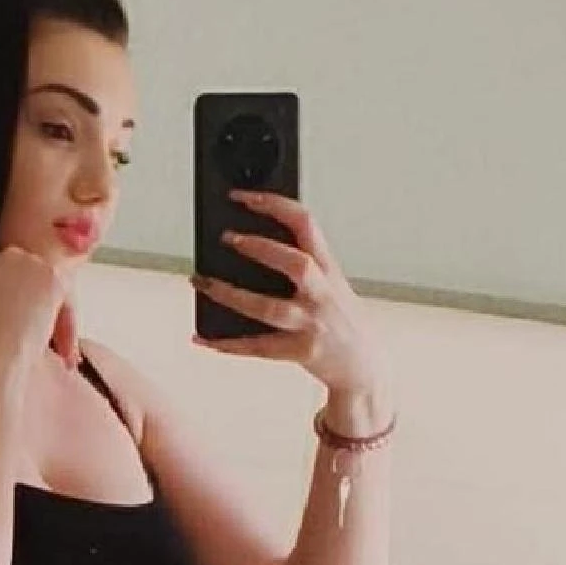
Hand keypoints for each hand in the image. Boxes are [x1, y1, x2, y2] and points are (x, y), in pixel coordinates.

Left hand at [191, 189, 384, 397]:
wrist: (363, 367)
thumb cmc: (341, 321)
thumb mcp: (332, 284)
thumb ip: (304, 265)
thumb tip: (251, 245)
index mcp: (328, 269)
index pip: (305, 223)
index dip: (274, 204)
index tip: (242, 196)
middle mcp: (322, 294)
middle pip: (294, 263)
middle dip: (260, 248)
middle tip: (227, 238)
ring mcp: (312, 324)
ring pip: (268, 308)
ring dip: (232, 295)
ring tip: (203, 282)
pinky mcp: (301, 352)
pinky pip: (258, 348)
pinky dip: (227, 344)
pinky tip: (203, 337)